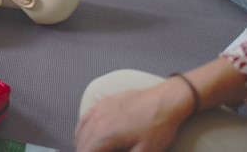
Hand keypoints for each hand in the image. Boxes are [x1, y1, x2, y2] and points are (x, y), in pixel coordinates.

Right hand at [74, 79, 192, 151]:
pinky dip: (82, 130)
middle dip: (86, 151)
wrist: (166, 100)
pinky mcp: (103, 102)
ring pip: (80, 132)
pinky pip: (85, 118)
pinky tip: (87, 135)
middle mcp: (97, 121)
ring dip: (83, 144)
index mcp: (105, 135)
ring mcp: (99, 109)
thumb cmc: (157, 126)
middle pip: (81, 144)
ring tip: (92, 150)